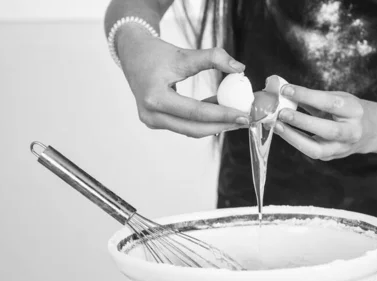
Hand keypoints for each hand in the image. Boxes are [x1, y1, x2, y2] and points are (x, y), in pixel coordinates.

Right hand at [117, 25, 250, 137]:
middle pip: (194, 129)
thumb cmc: (156, 53)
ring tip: (236, 116)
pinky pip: (184, 125)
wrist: (132, 54)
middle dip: (222, 126)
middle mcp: (151, 114)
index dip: (222, 114)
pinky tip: (220, 110)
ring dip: (214, 124)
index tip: (243, 114)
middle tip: (244, 121)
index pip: (195, 112)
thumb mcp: (185, 53)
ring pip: (190, 130)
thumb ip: (214, 58)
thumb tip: (240, 69)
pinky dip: (203, 120)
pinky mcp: (156, 121)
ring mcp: (151, 121)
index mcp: (155, 97)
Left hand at [275, 85, 375, 159]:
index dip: (307, 96)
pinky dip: (295, 142)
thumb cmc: (347, 110)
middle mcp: (352, 132)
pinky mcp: (332, 157)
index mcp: (354, 111)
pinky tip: (283, 132)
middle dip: (303, 121)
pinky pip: (311, 152)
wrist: (369, 131)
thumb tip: (284, 92)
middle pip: (328, 130)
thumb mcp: (337, 98)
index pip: (329, 102)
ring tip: (278, 126)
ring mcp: (342, 148)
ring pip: (318, 149)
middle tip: (281, 112)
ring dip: (295, 138)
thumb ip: (314, 98)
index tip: (286, 89)